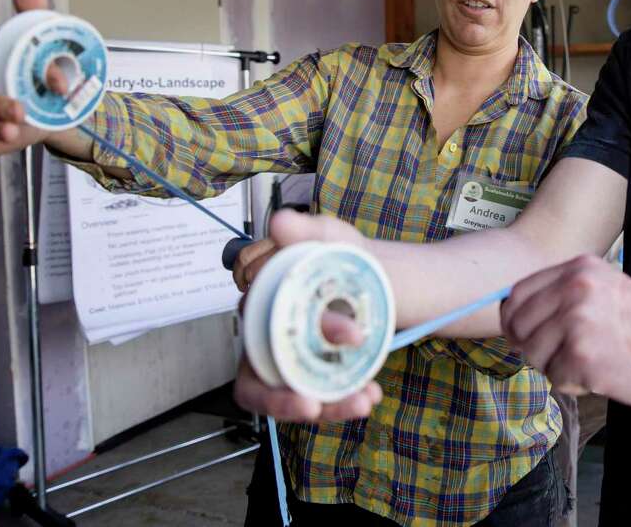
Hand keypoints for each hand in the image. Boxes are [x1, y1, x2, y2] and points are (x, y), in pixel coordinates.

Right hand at [233, 211, 381, 420]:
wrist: (380, 273)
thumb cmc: (341, 255)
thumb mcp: (329, 237)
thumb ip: (305, 231)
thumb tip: (280, 223)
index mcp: (261, 309)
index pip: (250, 344)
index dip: (265, 364)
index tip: (296, 372)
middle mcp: (272, 340)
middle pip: (265, 385)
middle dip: (288, 402)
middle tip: (316, 407)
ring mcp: (299, 360)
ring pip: (299, 397)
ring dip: (328, 404)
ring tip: (363, 399)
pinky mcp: (326, 372)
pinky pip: (328, 395)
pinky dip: (349, 397)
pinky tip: (372, 392)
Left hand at [501, 255, 630, 407]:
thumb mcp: (607, 290)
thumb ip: (566, 294)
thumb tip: (516, 317)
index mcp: (580, 268)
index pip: (518, 293)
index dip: (515, 320)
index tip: (526, 335)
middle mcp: (575, 288)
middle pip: (519, 325)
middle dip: (534, 346)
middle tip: (563, 356)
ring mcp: (579, 322)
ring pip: (534, 354)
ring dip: (557, 367)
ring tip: (592, 362)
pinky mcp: (584, 357)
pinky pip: (556, 378)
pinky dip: (576, 384)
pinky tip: (603, 375)